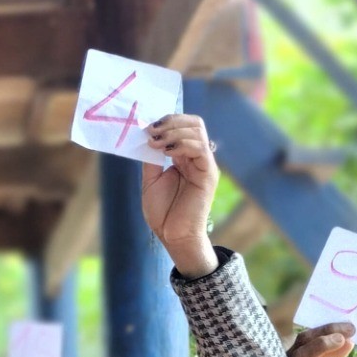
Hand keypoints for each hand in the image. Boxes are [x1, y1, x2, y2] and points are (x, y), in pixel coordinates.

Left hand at [141, 114, 219, 277]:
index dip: (168, 120)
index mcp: (184, 156)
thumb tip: (147, 136)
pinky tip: (166, 152)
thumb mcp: (151, 180)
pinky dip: (182, 144)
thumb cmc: (163, 212)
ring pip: (197, 131)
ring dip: (174, 131)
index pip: (184, 126)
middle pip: (194, 123)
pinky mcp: (209, 174)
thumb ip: (151, 159)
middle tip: (151, 130)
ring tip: (156, 141)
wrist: (173, 236)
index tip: (148, 126)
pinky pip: (200, 149)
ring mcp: (204, 164)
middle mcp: (196, 157)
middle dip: (172, 121)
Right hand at [290, 323, 354, 356]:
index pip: (311, 335)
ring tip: (341, 341)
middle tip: (349, 331)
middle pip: (303, 341)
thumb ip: (337, 353)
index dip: (329, 327)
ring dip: (321, 346)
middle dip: (326, 333)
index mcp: (301, 356)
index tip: (352, 327)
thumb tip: (349, 337)